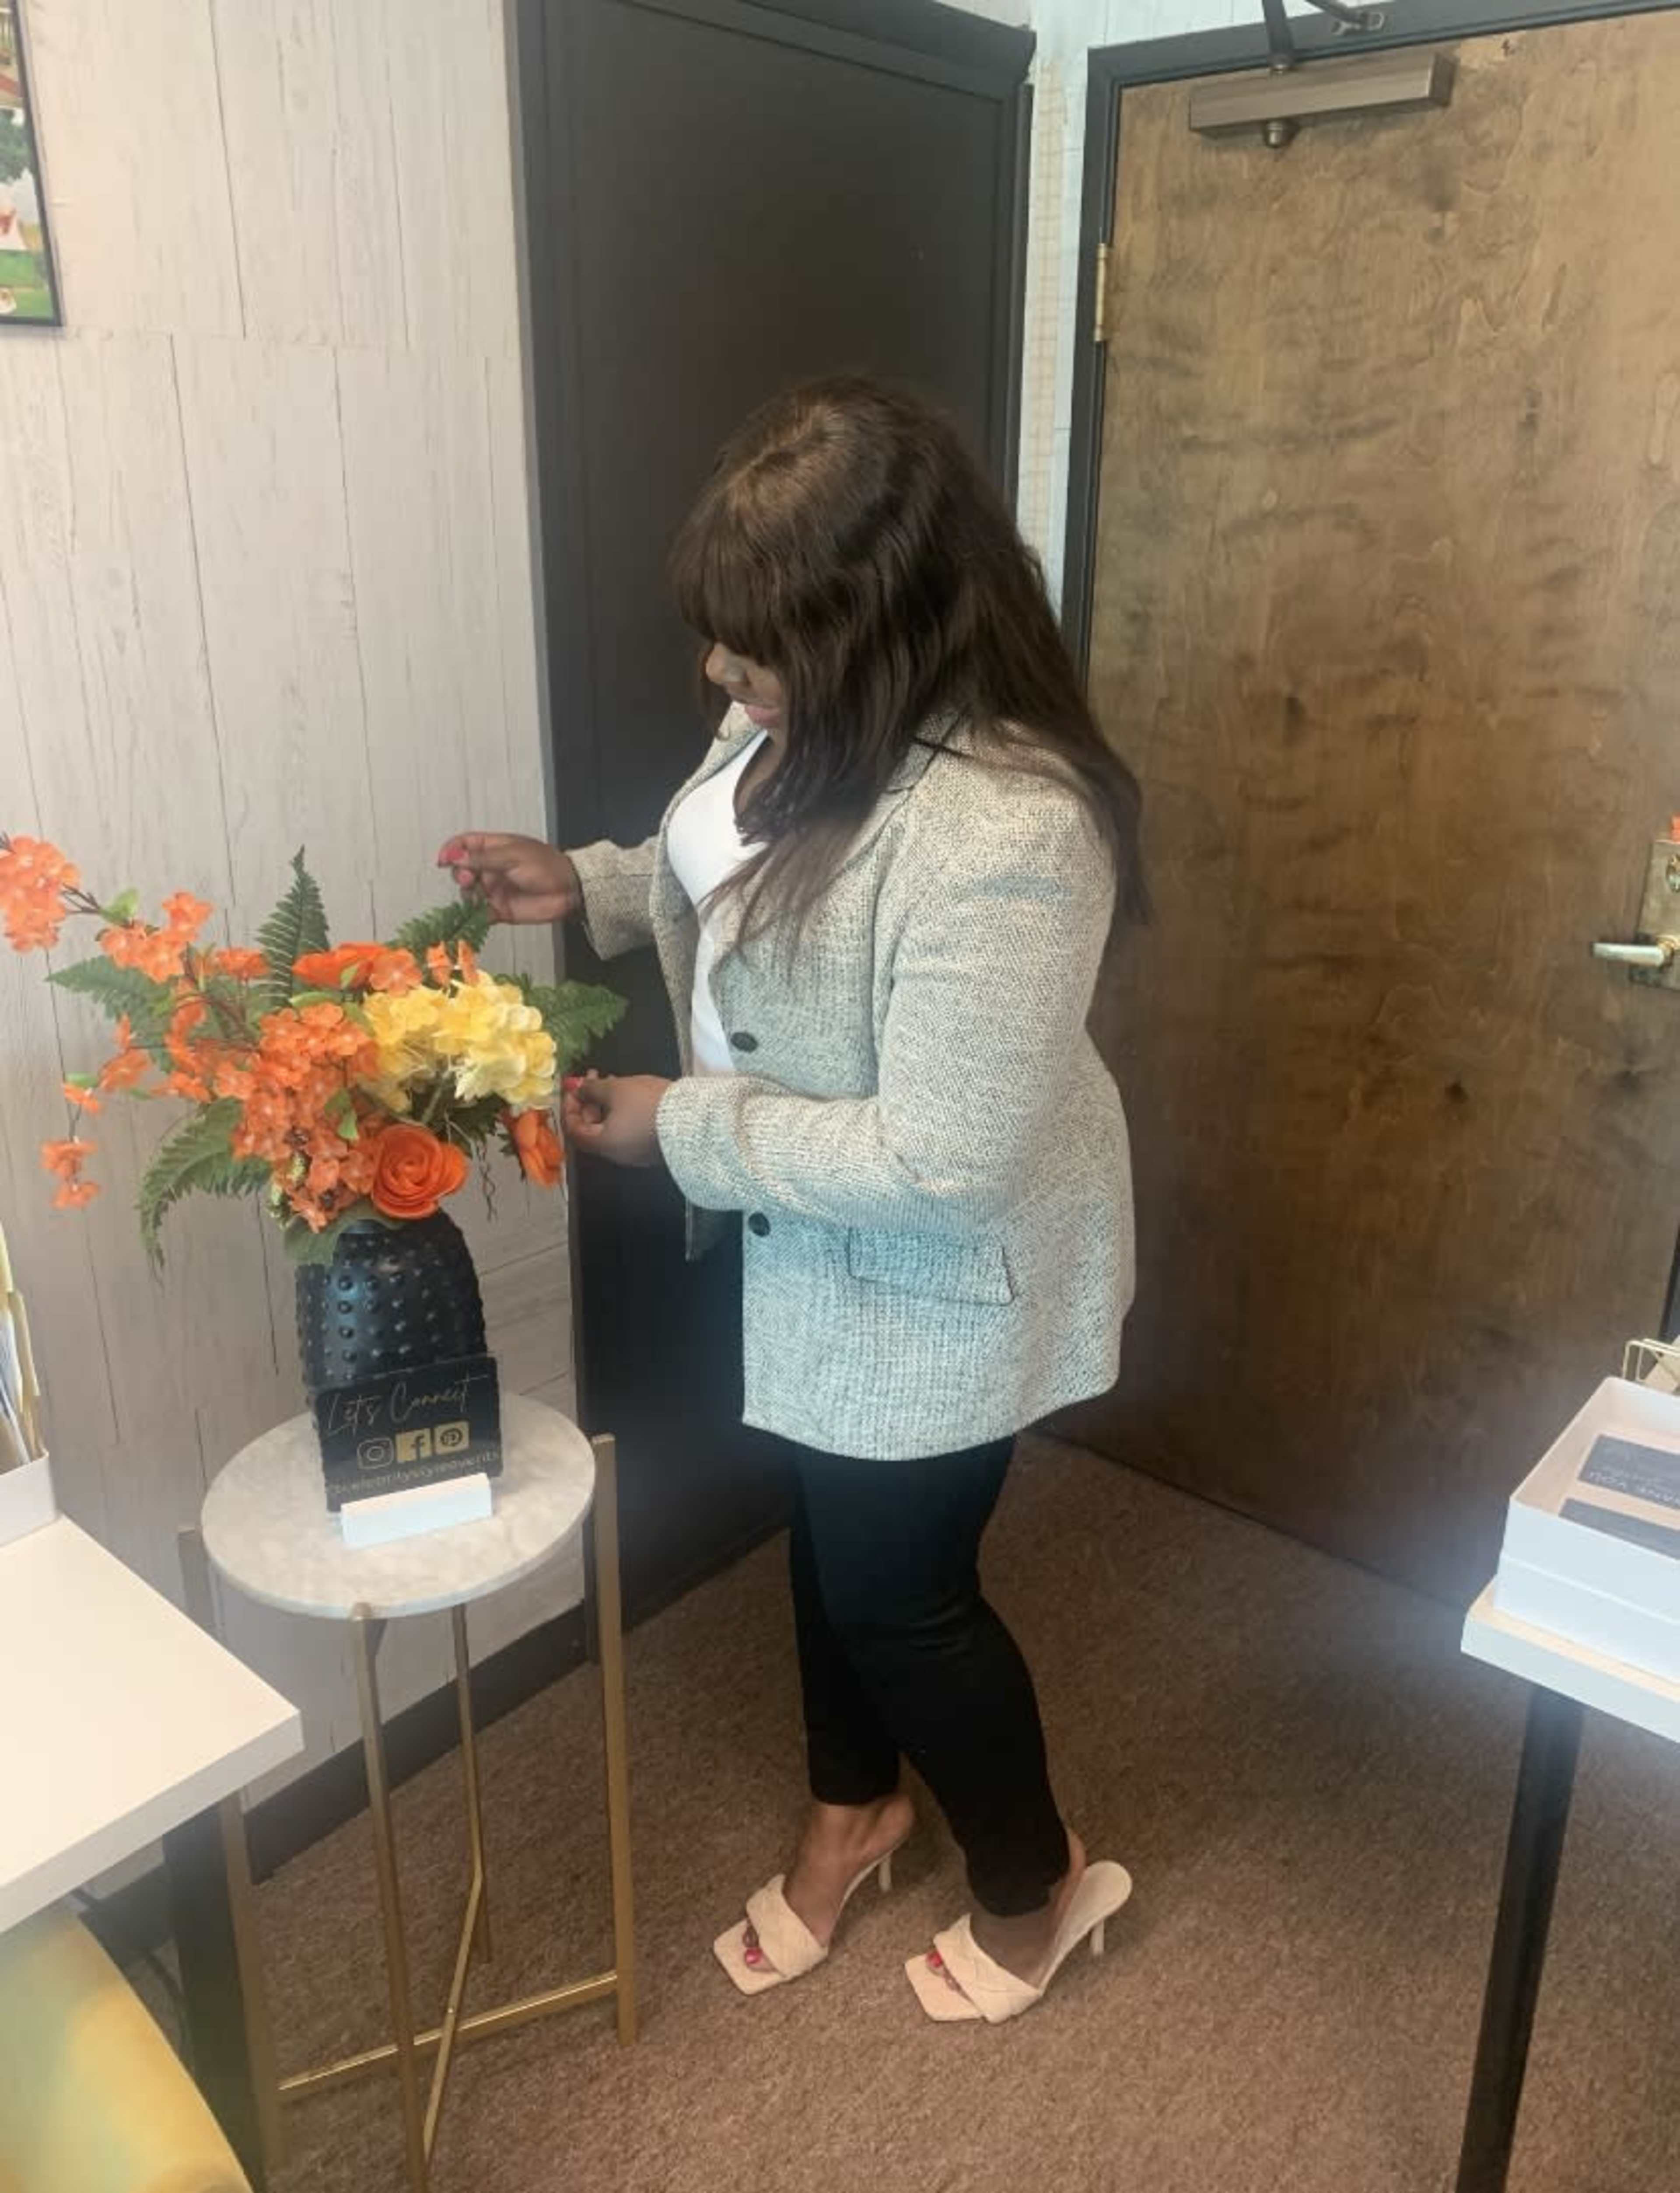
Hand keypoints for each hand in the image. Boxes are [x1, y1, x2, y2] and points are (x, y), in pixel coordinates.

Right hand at [435, 832, 581, 924]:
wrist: (568, 891)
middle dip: (460, 873)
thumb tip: (457, 858)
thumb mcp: (513, 856)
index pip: (465, 844)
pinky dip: (473, 914)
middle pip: (462, 869)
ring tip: (478, 894)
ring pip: (468, 892)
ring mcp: (494, 889)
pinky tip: (473, 913)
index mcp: (494, 848)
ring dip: (467, 893)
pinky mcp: (498, 910)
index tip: (444, 859)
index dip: (451, 850)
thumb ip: (483, 858)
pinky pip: (479, 913)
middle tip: (468, 878)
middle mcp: (491, 868)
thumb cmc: (548, 866)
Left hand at [563, 1073, 671, 1168]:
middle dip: (589, 1102)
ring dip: (606, 1105)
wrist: (693, 1120)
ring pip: (610, 1128)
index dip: (569, 1106)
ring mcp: (635, 1153)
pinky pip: (628, 1130)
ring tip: (613, 1081)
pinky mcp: (652, 1148)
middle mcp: (616, 1154)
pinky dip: (622, 1113)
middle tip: (593, 1079)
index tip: (573, 1087)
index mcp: (602, 1144)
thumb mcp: (616, 1090)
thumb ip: (591, 1089)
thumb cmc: (648, 1105)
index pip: (573, 1129)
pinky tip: (631, 1095)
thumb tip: (576, 1088)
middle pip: (591, 1130)